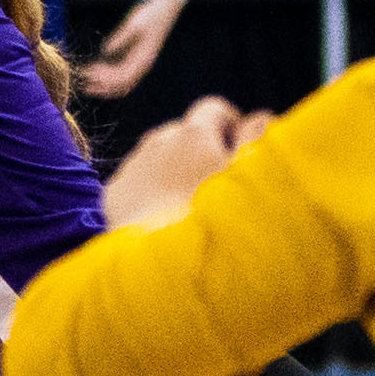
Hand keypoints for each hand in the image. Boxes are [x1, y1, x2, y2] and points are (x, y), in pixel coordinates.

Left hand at [77, 0, 184, 100]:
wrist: (162, 10)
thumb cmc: (148, 16)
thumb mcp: (134, 24)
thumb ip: (120, 37)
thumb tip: (105, 50)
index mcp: (143, 60)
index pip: (124, 77)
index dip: (106, 79)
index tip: (91, 75)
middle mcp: (141, 67)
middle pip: (121, 86)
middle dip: (102, 87)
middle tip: (84, 84)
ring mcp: (138, 65)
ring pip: (120, 84)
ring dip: (104, 86)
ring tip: (86, 84)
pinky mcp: (133, 59)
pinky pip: (120, 75)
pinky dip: (107, 78)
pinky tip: (94, 72)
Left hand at [103, 96, 271, 230]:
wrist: (159, 266)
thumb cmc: (213, 222)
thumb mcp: (247, 178)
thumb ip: (256, 140)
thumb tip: (258, 118)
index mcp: (194, 134)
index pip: (214, 109)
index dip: (229, 126)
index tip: (238, 150)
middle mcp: (159, 140)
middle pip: (185, 134)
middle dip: (201, 152)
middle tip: (217, 190)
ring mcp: (134, 166)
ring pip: (160, 158)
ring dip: (175, 173)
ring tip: (190, 210)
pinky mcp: (116, 193)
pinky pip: (138, 183)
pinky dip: (152, 194)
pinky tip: (165, 223)